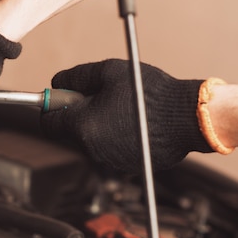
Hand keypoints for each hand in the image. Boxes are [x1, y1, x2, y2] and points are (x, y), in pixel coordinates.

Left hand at [41, 59, 212, 172]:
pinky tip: (137, 123)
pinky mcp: (125, 166)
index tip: (60, 97)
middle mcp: (91, 148)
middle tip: (105, 95)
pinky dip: (118, 137)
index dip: (51, 108)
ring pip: (93, 139)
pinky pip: (112, 149)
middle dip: (81, 113)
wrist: (188, 118)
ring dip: (101, 124)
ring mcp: (108, 160)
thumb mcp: (110, 71)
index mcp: (83, 125)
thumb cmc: (151, 93)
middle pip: (72, 130)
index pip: (48, 123)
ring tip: (127, 108)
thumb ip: (77, 77)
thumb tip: (57, 83)